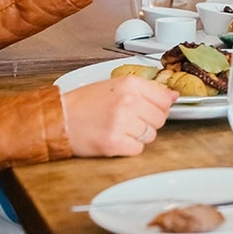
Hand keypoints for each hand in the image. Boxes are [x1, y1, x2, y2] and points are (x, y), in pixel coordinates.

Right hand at [61, 77, 178, 156]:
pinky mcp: (114, 143)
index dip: (160, 106)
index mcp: (130, 84)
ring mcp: (122, 122)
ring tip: (120, 128)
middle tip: (130, 119)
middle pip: (160, 118)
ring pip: (150, 135)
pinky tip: (116, 138)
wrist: (59, 119)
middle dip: (148, 121)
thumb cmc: (84, 103)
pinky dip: (129, 147)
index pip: (164, 98)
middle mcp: (128, 101)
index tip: (153, 109)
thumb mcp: (115, 86)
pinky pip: (138, 149)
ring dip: (138, 135)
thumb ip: (146, 89)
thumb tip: (173, 96)